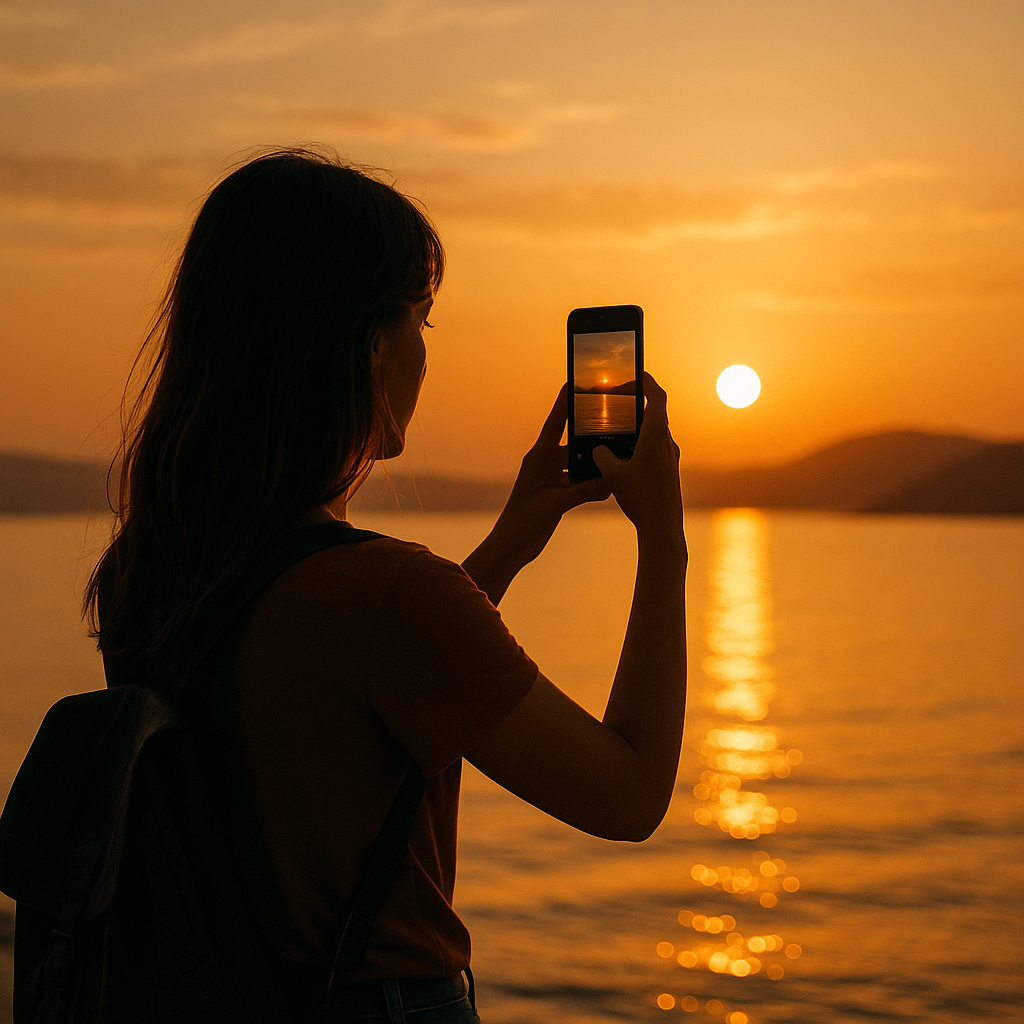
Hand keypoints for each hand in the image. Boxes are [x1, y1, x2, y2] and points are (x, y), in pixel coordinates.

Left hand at [461, 385, 609, 603]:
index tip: (574, 382)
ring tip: (614, 456)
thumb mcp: (556, 505)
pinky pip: (576, 480)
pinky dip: (590, 481)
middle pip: (570, 442)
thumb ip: (583, 491)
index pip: (554, 423)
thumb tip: (610, 480)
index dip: (564, 402)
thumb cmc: (524, 523)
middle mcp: (543, 463)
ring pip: (576, 463)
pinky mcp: (555, 492)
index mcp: (538, 458)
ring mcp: (549, 478)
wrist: (511, 546)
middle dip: (588, 435)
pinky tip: (607, 483)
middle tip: (610, 422)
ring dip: (592, 462)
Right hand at [593, 373, 682, 536]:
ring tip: (616, 431)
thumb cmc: (641, 498)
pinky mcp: (668, 472)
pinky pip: (654, 450)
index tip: (634, 375)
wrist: (663, 527)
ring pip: (654, 433)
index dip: (646, 382)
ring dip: (637, 428)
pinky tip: (623, 459)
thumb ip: (601, 456)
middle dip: (636, 405)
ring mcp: (670, 458)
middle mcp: (667, 443)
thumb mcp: (613, 474)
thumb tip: (597, 450)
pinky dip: (640, 446)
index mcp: (656, 435)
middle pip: (655, 413)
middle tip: (617, 402)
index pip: (657, 396)